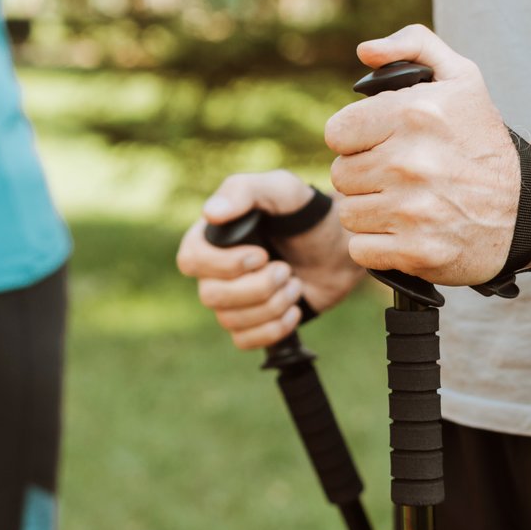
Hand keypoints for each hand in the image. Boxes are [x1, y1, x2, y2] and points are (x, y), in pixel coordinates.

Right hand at [175, 170, 366, 349]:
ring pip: (230, 320)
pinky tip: (293, 309)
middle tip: (286, 269)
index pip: (191, 260)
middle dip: (258, 287)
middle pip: (211, 296)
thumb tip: (210, 213)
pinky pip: (244, 340)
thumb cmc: (306, 214)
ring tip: (294, 283)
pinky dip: (274, 328)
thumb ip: (243, 191)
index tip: (261, 254)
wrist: (340, 249)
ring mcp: (231, 300)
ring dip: (272, 304)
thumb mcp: (280, 189)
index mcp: (211, 238)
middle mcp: (214, 271)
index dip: (224, 265)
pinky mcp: (250, 324)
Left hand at [325, 25, 519, 284]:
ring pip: (348, 213)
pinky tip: (406, 232)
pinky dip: (378, 246)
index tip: (381, 145)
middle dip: (366, 176)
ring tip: (406, 204)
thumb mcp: (463, 79)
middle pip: (341, 175)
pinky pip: (361, 249)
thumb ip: (414, 46)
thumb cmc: (484, 142)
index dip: (357, 140)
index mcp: (414, 114)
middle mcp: (410, 162)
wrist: (529, 208)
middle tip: (401, 177)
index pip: (337, 132)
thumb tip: (365, 50)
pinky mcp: (415, 252)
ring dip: (371, 212)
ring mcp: (412, 211)